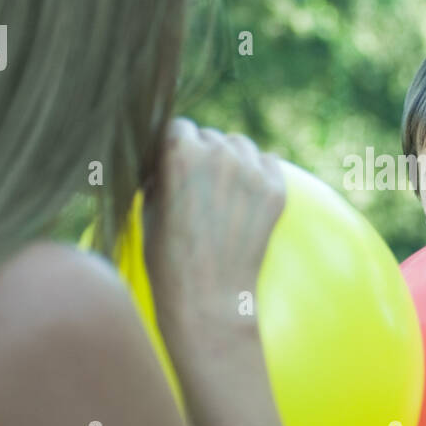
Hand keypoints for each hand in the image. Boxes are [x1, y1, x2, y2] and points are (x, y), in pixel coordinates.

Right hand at [142, 118, 285, 353]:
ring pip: (240, 146)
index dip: (173, 148)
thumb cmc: (167, 256)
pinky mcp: (275, 190)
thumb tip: (169, 153)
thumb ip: (161, 171)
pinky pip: (268, 163)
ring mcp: (251, 171)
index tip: (173, 167)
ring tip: (222, 193)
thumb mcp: (149, 205)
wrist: (206, 298)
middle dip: (202, 156)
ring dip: (231, 161)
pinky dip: (258, 174)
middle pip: (210, 137)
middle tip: (197, 189)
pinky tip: (245, 199)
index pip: (178, 127)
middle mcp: (218, 154)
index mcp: (179, 152)